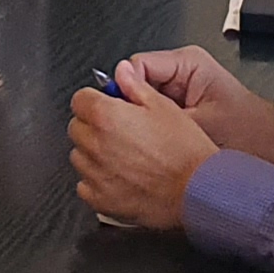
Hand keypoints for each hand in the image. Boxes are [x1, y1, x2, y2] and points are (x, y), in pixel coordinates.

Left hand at [71, 61, 222, 230]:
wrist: (196, 190)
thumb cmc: (184, 150)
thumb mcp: (163, 106)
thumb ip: (135, 86)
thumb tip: (121, 73)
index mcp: (107, 116)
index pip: (79, 100)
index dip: (95, 100)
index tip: (107, 106)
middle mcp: (95, 145)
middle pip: (77, 127)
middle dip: (93, 125)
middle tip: (120, 130)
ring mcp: (95, 174)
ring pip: (79, 156)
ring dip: (94, 153)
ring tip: (123, 156)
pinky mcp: (99, 199)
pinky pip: (85, 184)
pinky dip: (97, 180)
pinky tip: (120, 177)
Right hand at [117, 45, 273, 165]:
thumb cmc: (250, 132)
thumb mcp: (202, 124)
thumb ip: (162, 113)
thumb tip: (126, 105)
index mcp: (186, 62)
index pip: (136, 65)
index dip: (125, 90)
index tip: (124, 114)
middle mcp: (181, 70)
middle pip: (136, 83)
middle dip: (135, 108)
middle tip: (141, 133)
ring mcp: (179, 89)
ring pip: (142, 101)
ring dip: (146, 121)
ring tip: (155, 141)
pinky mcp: (180, 107)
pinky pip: (154, 114)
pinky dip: (153, 130)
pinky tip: (161, 146)